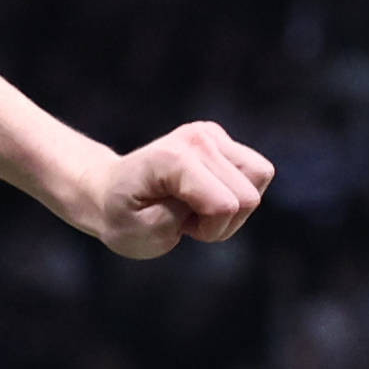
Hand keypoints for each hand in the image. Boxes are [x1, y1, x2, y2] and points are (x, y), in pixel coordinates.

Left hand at [77, 121, 273, 258]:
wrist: (108, 191)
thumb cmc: (122, 216)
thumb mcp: (138, 234)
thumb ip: (174, 221)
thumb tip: (215, 201)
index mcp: (172, 159)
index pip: (225, 204)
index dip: (211, 230)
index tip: (181, 228)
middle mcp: (196, 138)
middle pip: (248, 196)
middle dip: (224, 221)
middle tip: (189, 220)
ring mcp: (210, 134)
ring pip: (260, 176)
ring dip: (235, 206)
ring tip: (198, 208)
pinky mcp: (221, 138)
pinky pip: (256, 172)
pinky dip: (237, 192)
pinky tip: (205, 196)